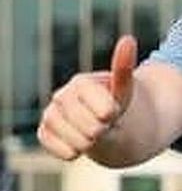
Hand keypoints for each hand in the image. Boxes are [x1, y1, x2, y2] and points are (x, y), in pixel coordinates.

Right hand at [36, 35, 136, 160]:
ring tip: (94, 131)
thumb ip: (124, 69)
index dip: (113, 115)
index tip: (115, 110)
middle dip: (105, 130)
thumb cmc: (118, 105)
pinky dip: (75, 152)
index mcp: (80, 83)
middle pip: (92, 130)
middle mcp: (61, 96)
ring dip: (93, 143)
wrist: (108, 124)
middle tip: (106, 123)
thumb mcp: (126, 91)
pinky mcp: (45, 133)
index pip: (104, 112)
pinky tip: (79, 141)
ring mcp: (50, 115)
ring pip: (79, 143)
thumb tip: (128, 38)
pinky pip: (63, 151)